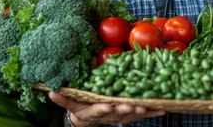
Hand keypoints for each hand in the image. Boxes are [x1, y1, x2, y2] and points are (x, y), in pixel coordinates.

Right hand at [49, 92, 165, 125]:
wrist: (90, 120)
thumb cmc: (82, 107)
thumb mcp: (72, 104)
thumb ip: (63, 99)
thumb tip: (49, 92)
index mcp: (94, 110)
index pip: (98, 110)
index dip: (103, 108)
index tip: (108, 106)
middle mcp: (109, 115)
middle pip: (118, 114)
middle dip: (126, 110)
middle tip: (133, 106)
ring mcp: (120, 117)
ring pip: (132, 115)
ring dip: (141, 112)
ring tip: (151, 107)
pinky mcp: (129, 116)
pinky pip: (143, 115)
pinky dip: (153, 113)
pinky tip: (163, 110)